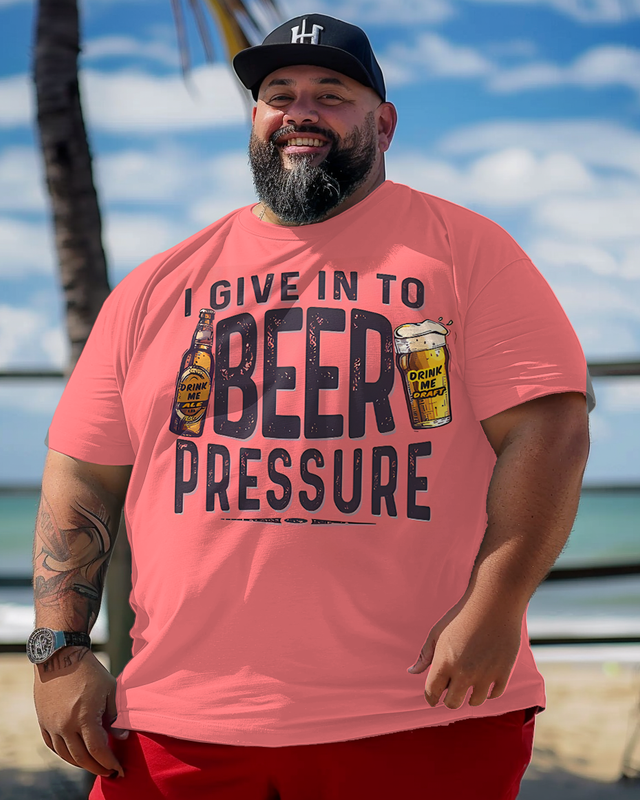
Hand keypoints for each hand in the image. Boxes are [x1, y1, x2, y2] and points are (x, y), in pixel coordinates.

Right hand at [33, 646, 129, 777]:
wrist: (60, 656)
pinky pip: (52, 746)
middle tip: (109, 771)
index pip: (97, 750)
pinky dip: (64, 754)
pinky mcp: (43, 721)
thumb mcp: (109, 688)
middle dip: (97, 767)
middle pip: (81, 757)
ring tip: (94, 764)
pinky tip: (75, 754)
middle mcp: (66, 725)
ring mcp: (52, 725)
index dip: (109, 762)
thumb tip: (121, 737)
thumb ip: (115, 715)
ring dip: (81, 763)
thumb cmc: (89, 670)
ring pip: (66, 755)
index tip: (118, 768)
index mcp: (84, 717)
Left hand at [407, 595, 521, 708]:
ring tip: (468, 686)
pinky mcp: (503, 672)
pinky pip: (495, 694)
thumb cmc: (461, 615)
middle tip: (451, 692)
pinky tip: (484, 683)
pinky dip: (489, 692)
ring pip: (475, 702)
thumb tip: (412, 672)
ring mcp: (485, 674)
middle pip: (453, 703)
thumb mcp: (437, 632)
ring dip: (469, 697)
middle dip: (449, 699)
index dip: (431, 698)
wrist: (492, 603)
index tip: (433, 698)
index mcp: (444, 663)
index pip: (432, 692)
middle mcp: (464, 673)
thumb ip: (425, 655)